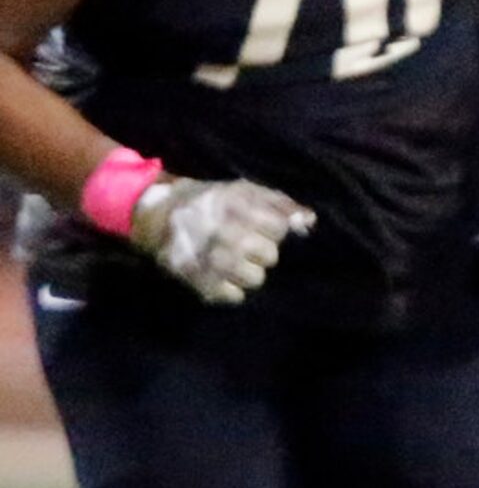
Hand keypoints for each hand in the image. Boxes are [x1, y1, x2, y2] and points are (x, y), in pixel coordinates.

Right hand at [129, 176, 315, 304]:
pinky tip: (220, 274)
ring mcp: (216, 263)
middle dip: (260, 251)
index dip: (272, 229)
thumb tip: (309, 221)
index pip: (280, 229)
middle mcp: (229, 236)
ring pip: (256, 279)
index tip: (258, 226)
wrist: (160, 217)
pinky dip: (229, 288)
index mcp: (239, 208)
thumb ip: (279, 204)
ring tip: (232, 261)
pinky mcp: (204, 285)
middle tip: (242, 244)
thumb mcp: (243, 191)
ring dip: (247, 271)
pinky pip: (235, 296)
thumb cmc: (210, 202)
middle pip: (271, 257)